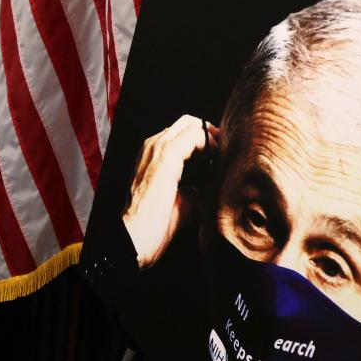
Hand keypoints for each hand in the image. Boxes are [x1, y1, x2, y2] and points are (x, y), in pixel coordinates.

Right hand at [122, 115, 218, 267]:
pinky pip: (194, 135)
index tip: (219, 156)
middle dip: (210, 133)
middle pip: (187, 122)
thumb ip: (191, 191)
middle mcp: (151, 146)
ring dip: (211, 137)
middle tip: (224, 151)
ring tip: (224, 156)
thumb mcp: (177, 203)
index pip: (181, 134)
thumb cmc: (150, 226)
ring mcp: (157, 148)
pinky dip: (210, 143)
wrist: (135, 238)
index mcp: (151, 156)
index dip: (204, 140)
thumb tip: (207, 189)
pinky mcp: (166, 155)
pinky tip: (217, 159)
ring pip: (191, 124)